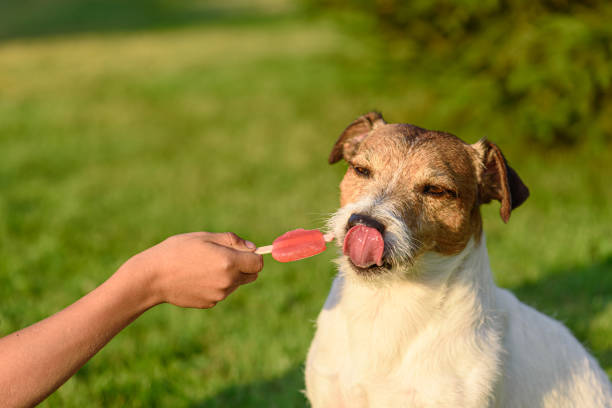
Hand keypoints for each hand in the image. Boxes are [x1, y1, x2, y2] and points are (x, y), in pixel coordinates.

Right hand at [122, 232, 263, 308]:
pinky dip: (216, 285)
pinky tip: (197, 278)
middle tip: (225, 257)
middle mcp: (228, 281)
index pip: (258, 263)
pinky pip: (222, 292)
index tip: (244, 252)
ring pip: (236, 284)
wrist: (153, 277)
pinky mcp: (210, 303)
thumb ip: (232, 241)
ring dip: (230, 275)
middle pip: (251, 275)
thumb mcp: (205, 237)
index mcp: (229, 262)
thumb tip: (253, 248)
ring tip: (205, 266)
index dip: (254, 256)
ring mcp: (219, 295)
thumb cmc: (177, 251)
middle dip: (245, 266)